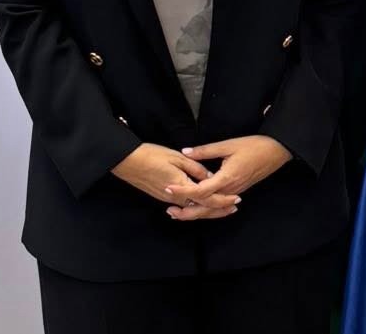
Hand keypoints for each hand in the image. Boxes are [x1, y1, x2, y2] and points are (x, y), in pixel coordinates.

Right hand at [111, 144, 240, 218]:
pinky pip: (183, 205)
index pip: (207, 197)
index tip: (236, 199)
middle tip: (233, 207)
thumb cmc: (152, 156)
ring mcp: (168, 199)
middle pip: (201, 208)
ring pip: (192, 208)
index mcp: (182, 186)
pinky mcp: (162, 197)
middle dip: (218, 210)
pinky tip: (201, 203)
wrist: (128, 162)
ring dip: (208, 209)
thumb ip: (196, 168)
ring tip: (222, 207)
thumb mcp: (178, 157)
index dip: (223, 200)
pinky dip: (195, 206)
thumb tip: (209, 176)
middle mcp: (176, 198)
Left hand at [175, 135, 291, 218]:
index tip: (168, 188)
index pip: (201, 190)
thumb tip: (186, 152)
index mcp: (226, 178)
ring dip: (195, 212)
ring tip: (179, 212)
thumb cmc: (253, 146)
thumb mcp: (228, 145)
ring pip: (212, 209)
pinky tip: (198, 206)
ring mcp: (235, 192)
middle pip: (206, 207)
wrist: (276, 151)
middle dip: (186, 211)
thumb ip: (206, 151)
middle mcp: (230, 190)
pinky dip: (207, 208)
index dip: (183, 190)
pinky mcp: (237, 191)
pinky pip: (219, 205)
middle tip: (169, 210)